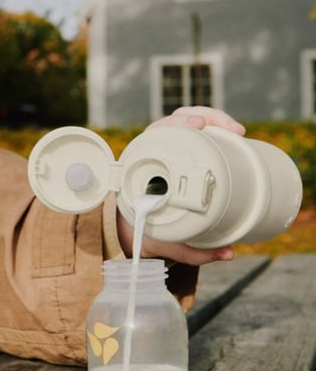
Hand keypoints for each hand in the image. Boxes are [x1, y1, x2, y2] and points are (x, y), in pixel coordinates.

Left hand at [116, 106, 245, 265]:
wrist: (134, 230)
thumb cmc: (149, 232)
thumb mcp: (168, 242)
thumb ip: (195, 251)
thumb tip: (229, 253)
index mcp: (141, 166)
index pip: (157, 133)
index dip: (177, 124)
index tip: (198, 124)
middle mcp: (152, 151)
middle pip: (176, 120)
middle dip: (206, 117)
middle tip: (231, 130)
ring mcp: (166, 148)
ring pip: (188, 120)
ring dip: (213, 119)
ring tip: (236, 131)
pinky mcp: (180, 150)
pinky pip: (195, 130)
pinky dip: (213, 126)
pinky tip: (232, 132)